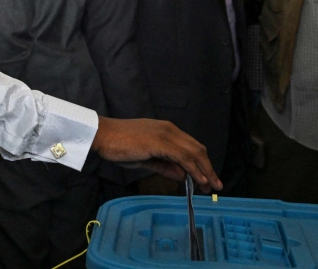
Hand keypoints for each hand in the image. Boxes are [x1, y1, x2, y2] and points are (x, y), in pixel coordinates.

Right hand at [91, 116, 221, 191]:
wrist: (103, 135)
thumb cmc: (119, 145)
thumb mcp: (145, 158)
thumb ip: (164, 166)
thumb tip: (182, 175)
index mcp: (166, 130)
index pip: (191, 146)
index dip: (202, 162)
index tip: (207, 178)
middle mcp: (169, 129)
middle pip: (197, 148)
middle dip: (208, 168)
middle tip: (214, 185)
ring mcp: (166, 134)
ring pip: (194, 152)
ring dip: (205, 170)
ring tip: (210, 186)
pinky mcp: (161, 142)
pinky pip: (183, 157)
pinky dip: (194, 169)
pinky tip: (199, 180)